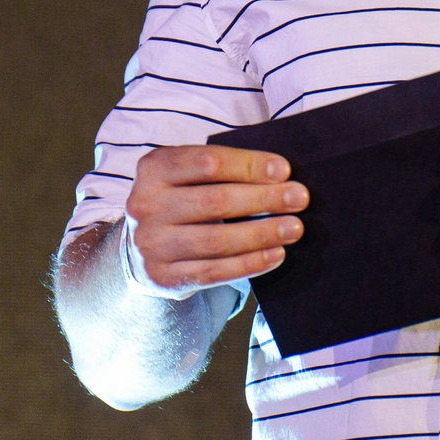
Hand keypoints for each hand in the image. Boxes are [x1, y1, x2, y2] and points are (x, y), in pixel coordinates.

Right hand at [121, 145, 307, 297]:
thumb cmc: (179, 199)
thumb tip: (279, 175)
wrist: (140, 246)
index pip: (208, 162)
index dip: (249, 165)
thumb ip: (221, 170)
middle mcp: (145, 205)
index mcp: (153, 168)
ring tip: (294, 228)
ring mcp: (151, 244)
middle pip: (215, 201)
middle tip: (299, 198)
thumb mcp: (186, 174)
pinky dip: (250, 263)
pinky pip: (215, 272)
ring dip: (262, 234)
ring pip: (217, 240)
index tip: (283, 170)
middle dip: (264, 199)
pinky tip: (276, 254)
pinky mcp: (163, 277)